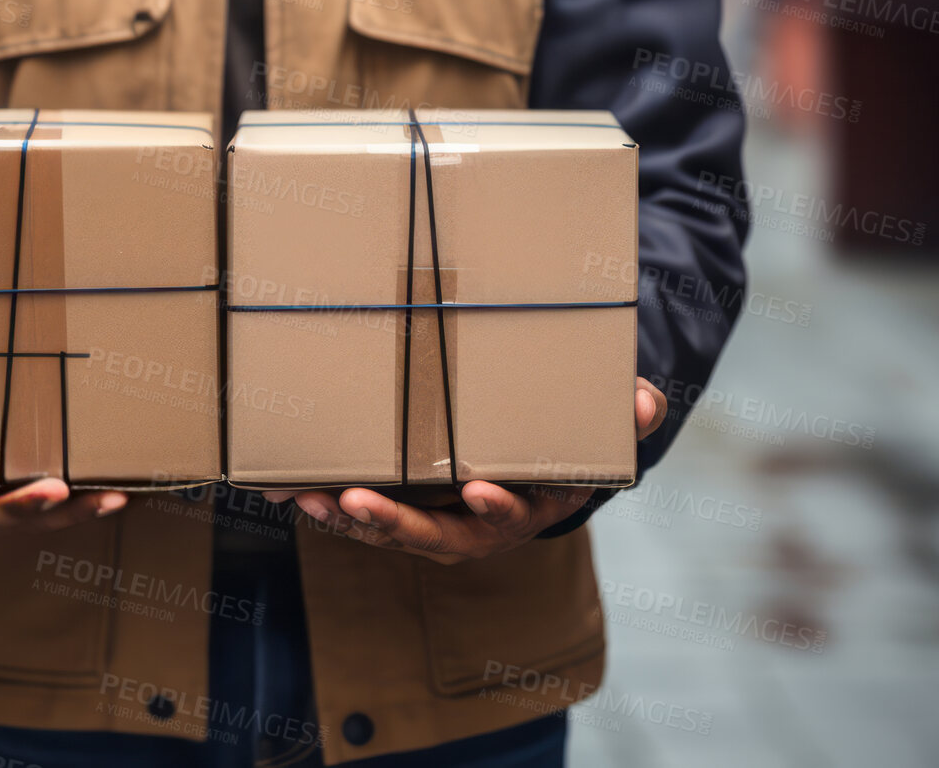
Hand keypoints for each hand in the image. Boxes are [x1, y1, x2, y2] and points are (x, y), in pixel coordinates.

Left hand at [266, 376, 667, 564]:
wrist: (547, 457)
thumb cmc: (575, 434)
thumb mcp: (607, 423)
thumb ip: (627, 413)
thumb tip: (644, 404)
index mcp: (534, 504)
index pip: (515, 513)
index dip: (498, 508)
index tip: (479, 491)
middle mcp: (484, 525)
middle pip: (439, 535)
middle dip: (397, 524)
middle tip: (358, 504)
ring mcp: (442, 520)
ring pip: (393, 530)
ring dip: (350, 519)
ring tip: (310, 499)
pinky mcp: (408, 506)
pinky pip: (367, 512)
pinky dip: (333, 504)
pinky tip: (293, 490)